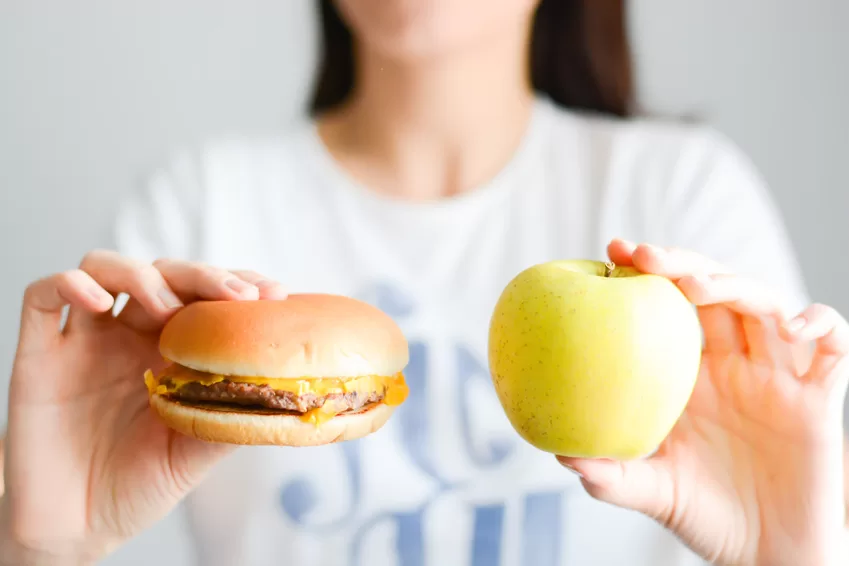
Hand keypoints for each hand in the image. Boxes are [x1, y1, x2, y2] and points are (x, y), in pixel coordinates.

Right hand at [1, 251, 286, 564]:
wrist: (79, 527)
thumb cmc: (140, 486)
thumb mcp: (197, 451)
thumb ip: (230, 414)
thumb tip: (284, 391)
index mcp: (174, 350)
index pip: (207, 296)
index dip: (239, 284)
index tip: (274, 294)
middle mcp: (132, 335)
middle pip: (164, 273)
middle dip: (203, 275)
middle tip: (235, 296)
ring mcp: (86, 339)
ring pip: (105, 268)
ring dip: (141, 275)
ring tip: (166, 307)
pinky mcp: (40, 352)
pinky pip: (44, 295)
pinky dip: (69, 284)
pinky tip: (96, 302)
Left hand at [557, 240, 847, 565]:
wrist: (768, 555)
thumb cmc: (706, 518)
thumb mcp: (653, 491)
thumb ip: (612, 475)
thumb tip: (562, 455)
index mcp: (691, 376)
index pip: (669, 307)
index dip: (647, 275)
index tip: (613, 250)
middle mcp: (733, 366)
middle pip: (714, 291)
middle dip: (683, 263)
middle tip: (643, 255)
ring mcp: (776, 376)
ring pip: (765, 305)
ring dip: (736, 285)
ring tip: (698, 285)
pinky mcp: (820, 397)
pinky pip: (832, 346)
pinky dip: (820, 323)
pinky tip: (794, 325)